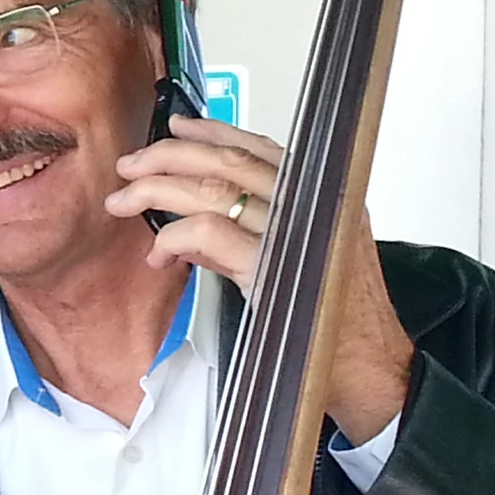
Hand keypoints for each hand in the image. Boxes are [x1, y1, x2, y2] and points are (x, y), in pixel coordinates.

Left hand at [106, 112, 415, 444]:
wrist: (369, 367)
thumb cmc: (338, 325)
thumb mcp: (295, 266)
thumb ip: (243, 242)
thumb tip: (190, 226)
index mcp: (322, 195)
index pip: (260, 148)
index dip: (214, 133)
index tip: (177, 127)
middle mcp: (311, 203)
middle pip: (230, 161)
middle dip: (170, 156)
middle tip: (131, 166)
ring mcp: (293, 231)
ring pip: (214, 190)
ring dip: (159, 190)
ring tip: (124, 201)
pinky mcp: (271, 266)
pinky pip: (211, 233)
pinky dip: (176, 236)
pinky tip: (159, 252)